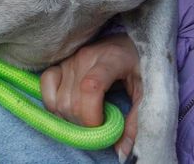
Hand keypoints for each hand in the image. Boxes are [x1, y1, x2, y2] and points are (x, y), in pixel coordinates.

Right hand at [40, 34, 141, 158]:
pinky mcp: (61, 62)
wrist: (129, 41)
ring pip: (58, 100)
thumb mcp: (147, 91)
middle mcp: (86, 57)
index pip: (91, 88)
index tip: (102, 128)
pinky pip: (46, 84)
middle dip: (84, 123)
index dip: (92, 115)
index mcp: (111, 59)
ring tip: (88, 117)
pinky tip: (70, 108)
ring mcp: (71, 59)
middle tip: (100, 124)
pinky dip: (53, 103)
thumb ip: (137, 120)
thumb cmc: (141, 64)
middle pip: (72, 101)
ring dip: (70, 118)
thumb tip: (121, 152)